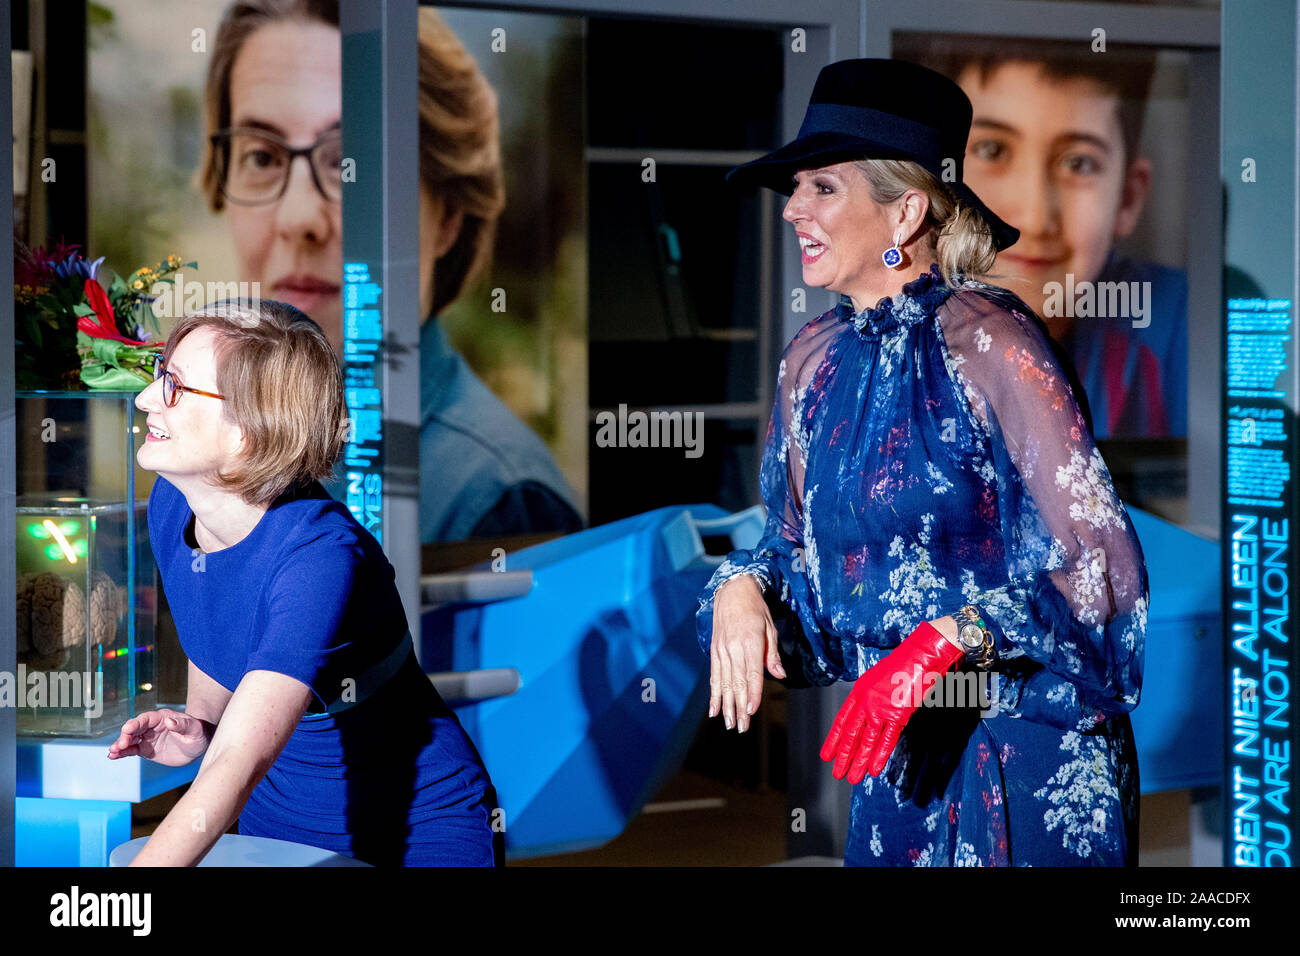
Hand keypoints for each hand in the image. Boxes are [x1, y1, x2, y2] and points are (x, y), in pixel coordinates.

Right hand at [108, 709, 210, 766]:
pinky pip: (132, 750)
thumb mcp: (194, 728)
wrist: (198, 746)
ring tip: (112, 752)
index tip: (127, 729)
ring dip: (120, 745)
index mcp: (162, 718)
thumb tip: (169, 721)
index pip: (145, 719)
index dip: (135, 723)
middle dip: (125, 736)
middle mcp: (152, 727)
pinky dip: (122, 753)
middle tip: (119, 745)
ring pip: (130, 740)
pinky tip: (113, 756)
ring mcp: (147, 738)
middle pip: (134, 729)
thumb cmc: (197, 733)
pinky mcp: (146, 750)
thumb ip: (182, 724)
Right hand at [709, 574, 786, 732]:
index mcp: (750, 641)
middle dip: (739, 707)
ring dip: (726, 705)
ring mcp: (721, 649)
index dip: (752, 693)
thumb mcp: (770, 627)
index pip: (752, 673)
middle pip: (737, 682)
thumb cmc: (756, 609)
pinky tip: (714, 709)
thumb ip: (773, 653)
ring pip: (724, 682)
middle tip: (741, 727)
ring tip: (729, 723)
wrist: (732, 590)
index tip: (752, 711)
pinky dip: (714, 694)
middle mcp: (733, 646)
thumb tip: (780, 675)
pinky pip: (714, 676)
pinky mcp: (714, 650)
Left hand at [819, 620, 962, 782]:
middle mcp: (866, 701)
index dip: (834, 739)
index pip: (842, 720)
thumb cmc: (904, 666)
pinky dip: (880, 756)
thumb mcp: (879, 679)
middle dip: (843, 755)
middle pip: (851, 733)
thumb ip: (871, 697)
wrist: (921, 655)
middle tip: (836, 773)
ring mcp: (881, 708)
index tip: (827, 754)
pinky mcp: (898, 714)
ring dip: (859, 761)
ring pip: (866, 741)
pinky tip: (873, 770)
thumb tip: (868, 716)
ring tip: (852, 778)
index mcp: (859, 691)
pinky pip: (887, 740)